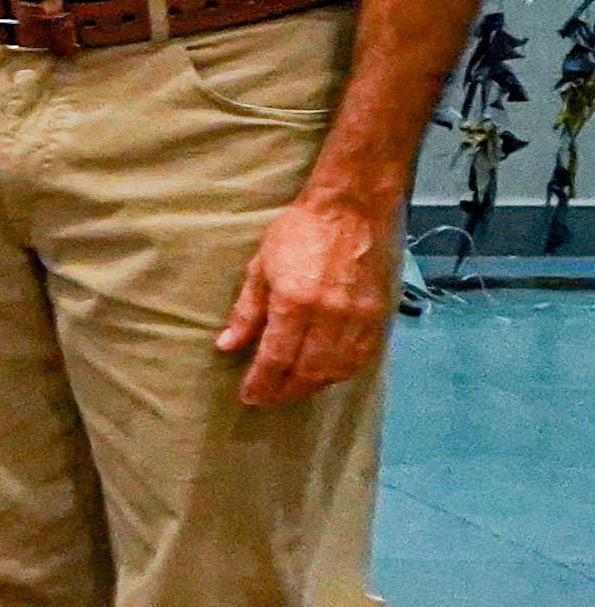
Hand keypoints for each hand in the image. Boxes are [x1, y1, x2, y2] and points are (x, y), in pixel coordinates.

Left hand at [221, 187, 396, 407]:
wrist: (352, 208)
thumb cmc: (299, 231)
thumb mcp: (261, 266)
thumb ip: (247, 310)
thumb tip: (227, 345)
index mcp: (295, 302)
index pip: (275, 358)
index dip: (261, 383)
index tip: (248, 396)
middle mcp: (330, 315)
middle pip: (307, 371)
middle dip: (284, 391)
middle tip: (266, 398)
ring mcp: (359, 317)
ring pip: (336, 370)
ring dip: (311, 386)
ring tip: (290, 389)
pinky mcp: (379, 315)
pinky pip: (362, 358)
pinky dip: (341, 373)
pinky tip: (325, 375)